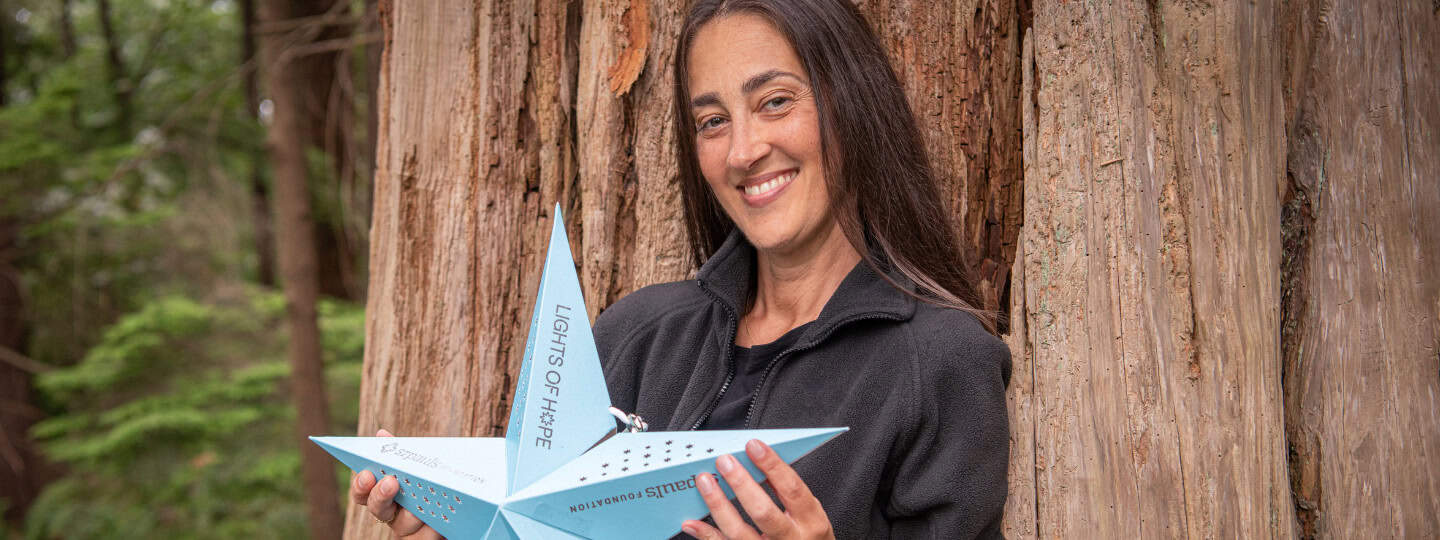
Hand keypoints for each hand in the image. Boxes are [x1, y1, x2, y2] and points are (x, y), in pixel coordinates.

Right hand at [349, 429, 443, 538]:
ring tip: (425, 500)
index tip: (366, 474)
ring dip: (413, 512)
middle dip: (381, 496)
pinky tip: (443, 514)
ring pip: (405, 523)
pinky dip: (434, 526)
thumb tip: (381, 434)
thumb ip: (400, 453)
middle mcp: (392, 514)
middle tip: (391, 482)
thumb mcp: (418, 467)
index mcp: (386, 494)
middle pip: (378, 509)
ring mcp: (408, 530)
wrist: (463, 509)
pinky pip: (427, 535)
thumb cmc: (434, 484)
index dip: (361, 485)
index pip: (363, 492)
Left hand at [682, 439, 834, 539]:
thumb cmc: (808, 539)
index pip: (792, 489)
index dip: (772, 465)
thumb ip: (786, 491)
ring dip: (718, 504)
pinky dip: (706, 534)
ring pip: (739, 532)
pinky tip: (692, 521)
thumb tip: (755, 462)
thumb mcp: (808, 515)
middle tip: (724, 461)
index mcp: (812, 522)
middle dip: (741, 484)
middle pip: (763, 512)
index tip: (753, 445)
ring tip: (705, 481)